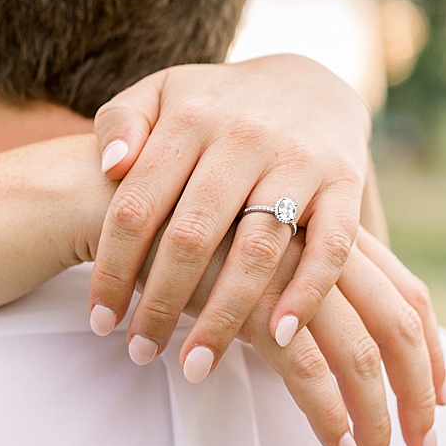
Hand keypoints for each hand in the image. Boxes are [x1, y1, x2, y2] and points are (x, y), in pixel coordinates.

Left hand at [87, 56, 370, 361]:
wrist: (312, 80)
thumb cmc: (218, 104)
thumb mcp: (162, 92)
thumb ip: (121, 122)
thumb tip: (111, 168)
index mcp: (191, 119)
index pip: (138, 205)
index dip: (112, 269)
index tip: (100, 321)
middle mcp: (244, 138)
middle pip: (193, 235)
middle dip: (160, 303)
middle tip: (139, 352)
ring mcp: (298, 161)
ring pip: (257, 249)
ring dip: (224, 316)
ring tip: (195, 365)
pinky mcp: (345, 181)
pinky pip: (330, 247)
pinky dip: (307, 294)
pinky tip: (280, 338)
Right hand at [134, 225, 443, 445]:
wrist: (102, 198)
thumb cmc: (175, 225)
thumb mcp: (248, 240)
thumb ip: (294, 271)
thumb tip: (325, 330)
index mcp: (332, 228)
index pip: (409, 293)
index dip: (432, 350)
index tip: (443, 401)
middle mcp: (322, 242)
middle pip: (400, 325)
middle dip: (418, 394)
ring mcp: (291, 269)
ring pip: (360, 353)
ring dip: (375, 417)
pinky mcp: (249, 295)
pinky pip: (303, 364)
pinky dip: (322, 409)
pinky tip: (332, 444)